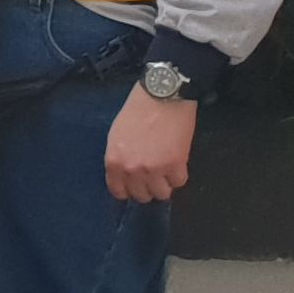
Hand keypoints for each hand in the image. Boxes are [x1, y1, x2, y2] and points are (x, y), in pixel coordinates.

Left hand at [104, 86, 196, 202]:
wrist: (161, 97)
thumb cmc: (136, 111)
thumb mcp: (116, 136)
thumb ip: (119, 158)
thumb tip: (125, 174)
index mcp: (114, 162)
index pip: (119, 191)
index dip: (128, 190)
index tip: (135, 187)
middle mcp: (132, 169)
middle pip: (142, 195)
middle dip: (148, 187)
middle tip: (153, 176)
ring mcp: (154, 169)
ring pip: (162, 193)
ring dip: (165, 184)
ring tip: (166, 171)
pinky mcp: (176, 165)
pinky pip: (179, 182)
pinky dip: (179, 175)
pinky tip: (177, 163)